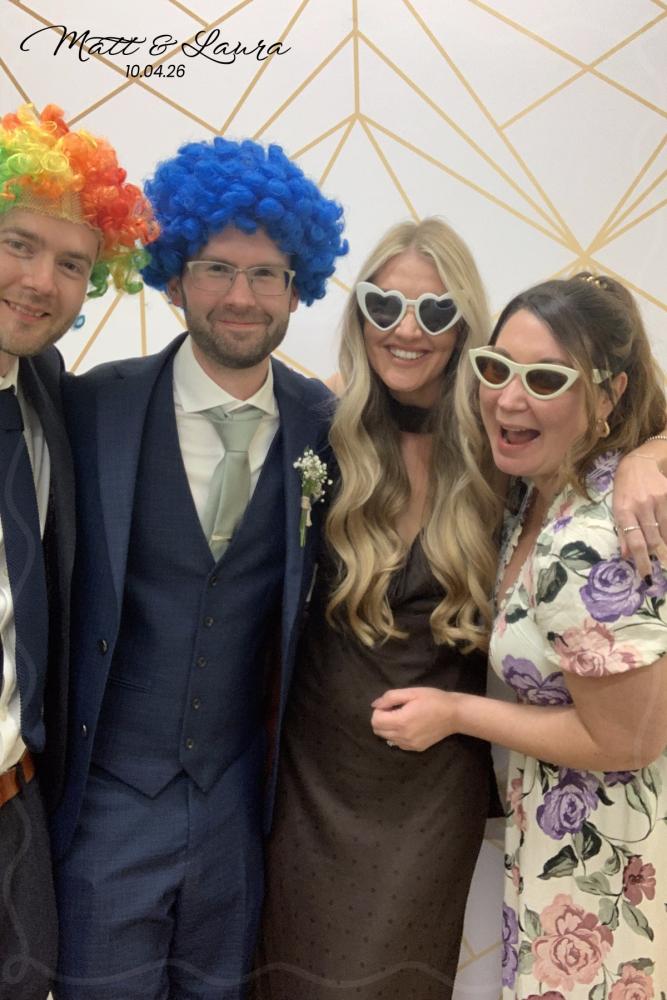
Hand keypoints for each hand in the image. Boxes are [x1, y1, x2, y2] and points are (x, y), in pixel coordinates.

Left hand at [370, 687, 457, 751]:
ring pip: (386, 738)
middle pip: (378, 731)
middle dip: (381, 719)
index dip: (379, 710)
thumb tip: (375, 704)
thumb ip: (390, 698)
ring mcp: (410, 745)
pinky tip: (409, 726)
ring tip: (402, 717)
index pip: (375, 721)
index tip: (391, 704)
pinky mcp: (416, 748)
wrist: (455, 715)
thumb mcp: (412, 692)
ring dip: (388, 727)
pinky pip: (397, 743)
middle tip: (395, 710)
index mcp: (401, 721)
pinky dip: (397, 735)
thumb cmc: (433, 699)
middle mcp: (403, 737)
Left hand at [614, 450, 666, 576]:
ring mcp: (658, 500)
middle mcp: (641, 506)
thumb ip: (622, 532)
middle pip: (654, 539)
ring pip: (666, 531)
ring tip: (665, 551)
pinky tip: (666, 534)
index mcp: (624, 511)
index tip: (648, 577)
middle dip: (658, 556)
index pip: (635, 542)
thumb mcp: (617, 508)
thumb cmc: (625, 488)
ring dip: (666, 544)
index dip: (642, 561)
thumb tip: (627, 556)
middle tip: (662, 566)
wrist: (639, 462)